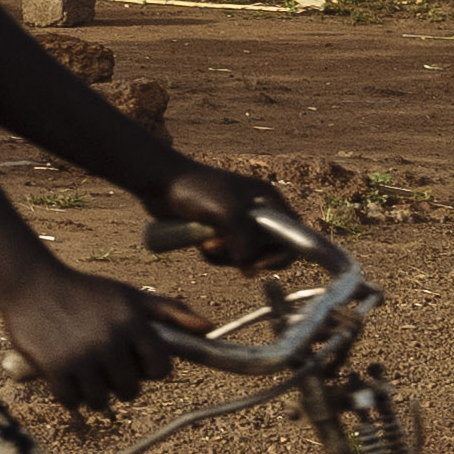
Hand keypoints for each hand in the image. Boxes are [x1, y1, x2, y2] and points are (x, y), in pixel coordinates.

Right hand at [0, 255, 192, 424]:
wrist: (31, 283)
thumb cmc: (86, 292)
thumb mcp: (129, 296)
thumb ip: (171, 312)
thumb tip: (209, 328)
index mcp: (131, 322)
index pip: (161, 369)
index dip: (151, 369)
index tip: (135, 360)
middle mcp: (108, 340)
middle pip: (131, 390)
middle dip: (121, 382)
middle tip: (105, 363)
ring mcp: (80, 357)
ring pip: (102, 401)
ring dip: (95, 392)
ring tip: (86, 371)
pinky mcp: (54, 369)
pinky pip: (73, 402)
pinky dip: (71, 395)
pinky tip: (66, 375)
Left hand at [140, 157, 319, 273]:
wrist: (161, 183)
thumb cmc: (195, 189)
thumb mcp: (227, 213)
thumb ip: (245, 241)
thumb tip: (249, 270)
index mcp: (268, 200)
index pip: (293, 234)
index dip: (282, 254)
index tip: (258, 263)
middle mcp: (257, 213)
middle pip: (269, 251)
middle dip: (247, 256)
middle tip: (223, 248)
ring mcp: (238, 224)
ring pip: (246, 257)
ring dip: (226, 257)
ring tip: (207, 242)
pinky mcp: (220, 233)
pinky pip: (227, 257)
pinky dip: (214, 256)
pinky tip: (199, 243)